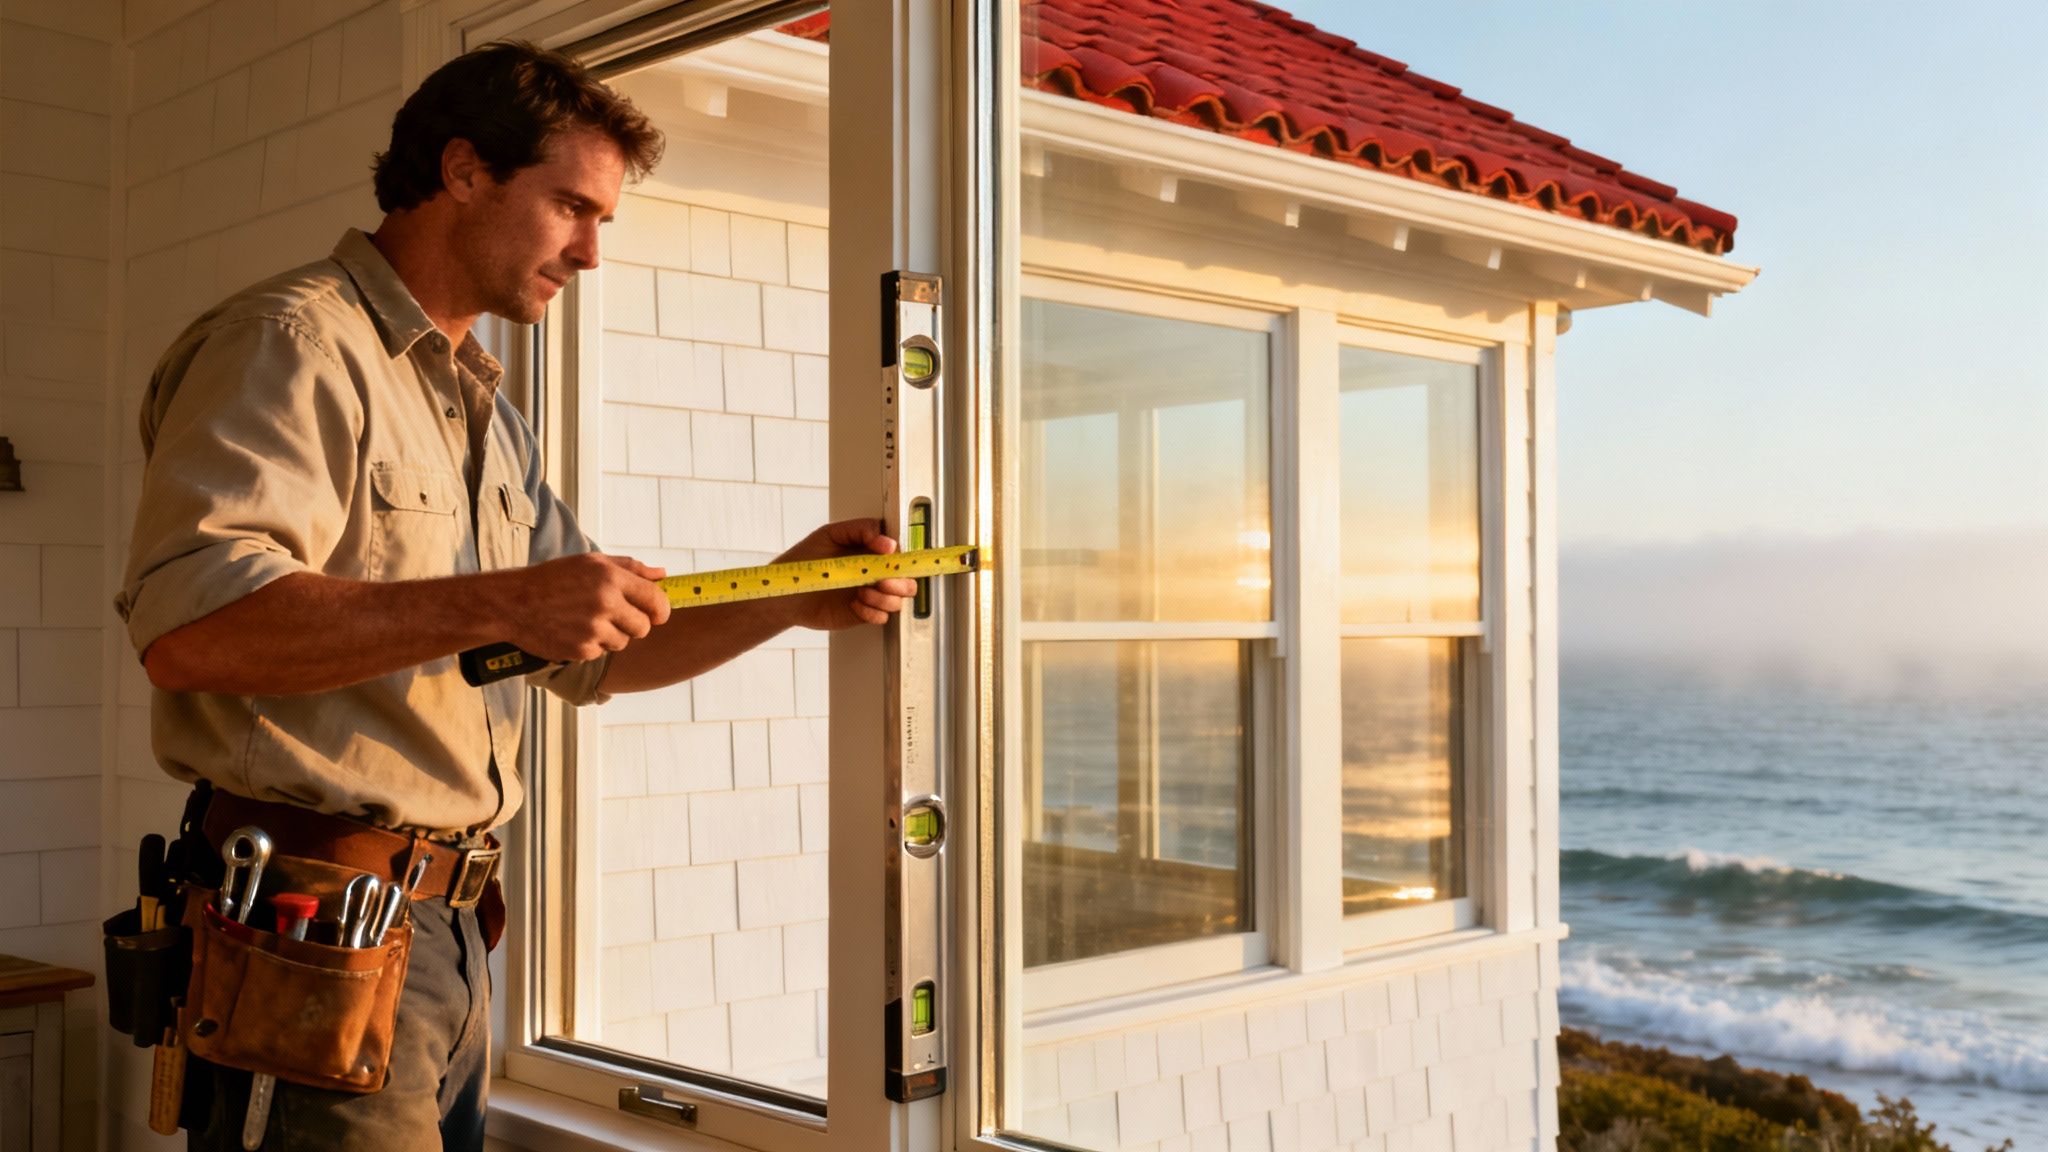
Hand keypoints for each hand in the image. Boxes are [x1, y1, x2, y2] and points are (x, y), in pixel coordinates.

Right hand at [496, 553, 671, 661]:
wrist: (514, 603)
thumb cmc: (554, 579)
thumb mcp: (591, 563)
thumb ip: (631, 568)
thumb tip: (663, 574)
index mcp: (610, 578)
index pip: (656, 600)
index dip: (660, 610)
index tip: (657, 613)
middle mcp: (604, 603)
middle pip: (643, 627)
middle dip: (635, 625)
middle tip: (615, 616)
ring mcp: (592, 629)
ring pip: (623, 642)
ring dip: (612, 635)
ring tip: (588, 620)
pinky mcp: (581, 650)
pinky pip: (601, 652)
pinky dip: (592, 645)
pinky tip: (574, 630)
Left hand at [776, 518, 917, 629]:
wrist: (785, 591)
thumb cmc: (804, 560)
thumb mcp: (830, 534)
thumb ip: (861, 530)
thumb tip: (888, 543)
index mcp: (870, 551)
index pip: (899, 554)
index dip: (899, 556)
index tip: (887, 555)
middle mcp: (873, 573)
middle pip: (907, 580)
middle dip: (899, 582)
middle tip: (880, 580)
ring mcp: (869, 594)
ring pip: (897, 600)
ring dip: (884, 598)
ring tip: (862, 592)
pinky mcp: (862, 613)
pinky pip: (881, 618)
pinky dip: (872, 612)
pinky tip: (855, 604)